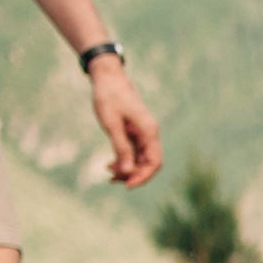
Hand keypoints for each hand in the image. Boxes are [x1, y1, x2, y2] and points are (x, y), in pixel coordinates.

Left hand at [89, 57, 162, 187]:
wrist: (108, 77)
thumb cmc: (109, 97)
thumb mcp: (112, 125)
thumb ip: (121, 149)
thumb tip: (127, 172)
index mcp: (149, 131)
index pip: (154, 162)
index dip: (143, 176)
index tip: (127, 185)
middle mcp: (150, 133)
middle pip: (149, 163)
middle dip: (133, 174)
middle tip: (112, 180)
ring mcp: (143, 132)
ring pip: (141, 159)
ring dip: (128, 169)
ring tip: (109, 173)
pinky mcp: (135, 131)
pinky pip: (134, 151)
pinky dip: (124, 159)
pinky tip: (110, 164)